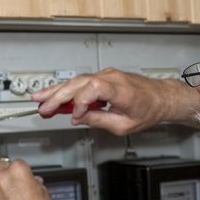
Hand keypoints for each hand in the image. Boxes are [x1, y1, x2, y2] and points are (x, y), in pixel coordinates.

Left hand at [0, 158, 54, 199]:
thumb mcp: (44, 195)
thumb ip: (35, 184)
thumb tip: (33, 183)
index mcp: (18, 171)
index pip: (17, 162)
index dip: (22, 169)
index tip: (24, 174)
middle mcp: (2, 178)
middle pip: (0, 166)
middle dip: (7, 171)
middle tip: (13, 178)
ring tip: (1, 183)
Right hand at [32, 67, 199, 135]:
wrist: (160, 97)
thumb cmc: (148, 109)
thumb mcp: (124, 125)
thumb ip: (99, 121)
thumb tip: (79, 119)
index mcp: (119, 89)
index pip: (92, 88)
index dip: (79, 103)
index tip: (75, 117)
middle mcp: (111, 77)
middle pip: (78, 82)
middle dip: (57, 95)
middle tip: (41, 106)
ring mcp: (106, 75)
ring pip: (76, 80)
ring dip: (56, 90)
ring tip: (39, 99)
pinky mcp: (103, 77)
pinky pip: (82, 82)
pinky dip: (67, 89)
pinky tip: (54, 95)